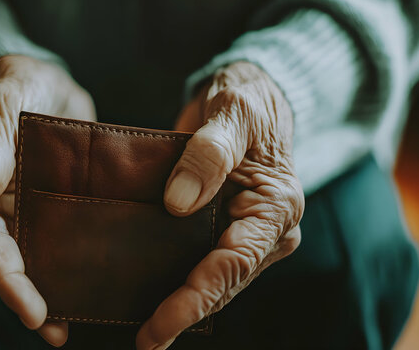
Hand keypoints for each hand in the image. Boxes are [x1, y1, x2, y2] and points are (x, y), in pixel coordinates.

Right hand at [0, 55, 94, 346]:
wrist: (45, 81)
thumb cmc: (17, 83)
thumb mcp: (3, 101)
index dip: (3, 276)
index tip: (30, 307)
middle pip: (6, 260)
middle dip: (25, 296)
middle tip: (52, 328)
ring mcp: (28, 210)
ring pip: (33, 259)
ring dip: (49, 292)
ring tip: (72, 325)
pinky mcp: (57, 207)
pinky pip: (63, 240)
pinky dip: (74, 266)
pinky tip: (94, 288)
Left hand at [136, 62, 303, 348]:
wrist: (249, 94)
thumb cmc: (246, 99)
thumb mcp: (232, 112)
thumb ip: (208, 154)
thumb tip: (178, 202)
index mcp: (274, 208)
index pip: (231, 265)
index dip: (193, 299)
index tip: (157, 326)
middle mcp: (265, 231)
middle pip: (222, 284)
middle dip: (182, 315)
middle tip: (143, 342)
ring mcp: (245, 233)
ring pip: (212, 280)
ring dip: (180, 305)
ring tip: (143, 332)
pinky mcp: (224, 228)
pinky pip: (202, 262)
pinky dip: (178, 282)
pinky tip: (149, 294)